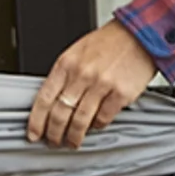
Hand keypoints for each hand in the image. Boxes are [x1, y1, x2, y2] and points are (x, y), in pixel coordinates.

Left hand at [29, 22, 157, 147]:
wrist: (140, 34)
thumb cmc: (110, 42)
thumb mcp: (78, 52)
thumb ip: (65, 75)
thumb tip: (54, 101)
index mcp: (66, 63)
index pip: (44, 99)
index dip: (36, 121)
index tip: (34, 133)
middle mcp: (82, 74)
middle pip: (60, 113)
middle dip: (54, 133)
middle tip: (53, 142)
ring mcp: (102, 85)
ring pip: (80, 120)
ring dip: (74, 136)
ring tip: (72, 142)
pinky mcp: (121, 94)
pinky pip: (103, 118)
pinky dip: (97, 126)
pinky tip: (95, 126)